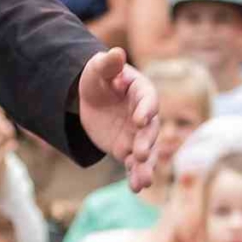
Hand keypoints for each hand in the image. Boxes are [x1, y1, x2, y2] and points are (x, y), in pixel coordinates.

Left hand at [75, 49, 160, 192]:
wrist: (91, 99)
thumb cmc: (98, 79)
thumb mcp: (97, 69)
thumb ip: (107, 63)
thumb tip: (116, 52)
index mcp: (141, 92)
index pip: (148, 100)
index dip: (146, 109)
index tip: (141, 120)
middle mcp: (145, 115)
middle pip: (150, 130)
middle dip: (147, 142)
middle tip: (141, 153)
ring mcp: (138, 135)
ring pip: (146, 152)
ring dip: (146, 166)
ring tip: (144, 181)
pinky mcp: (128, 150)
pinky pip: (134, 164)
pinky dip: (136, 176)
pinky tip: (136, 189)